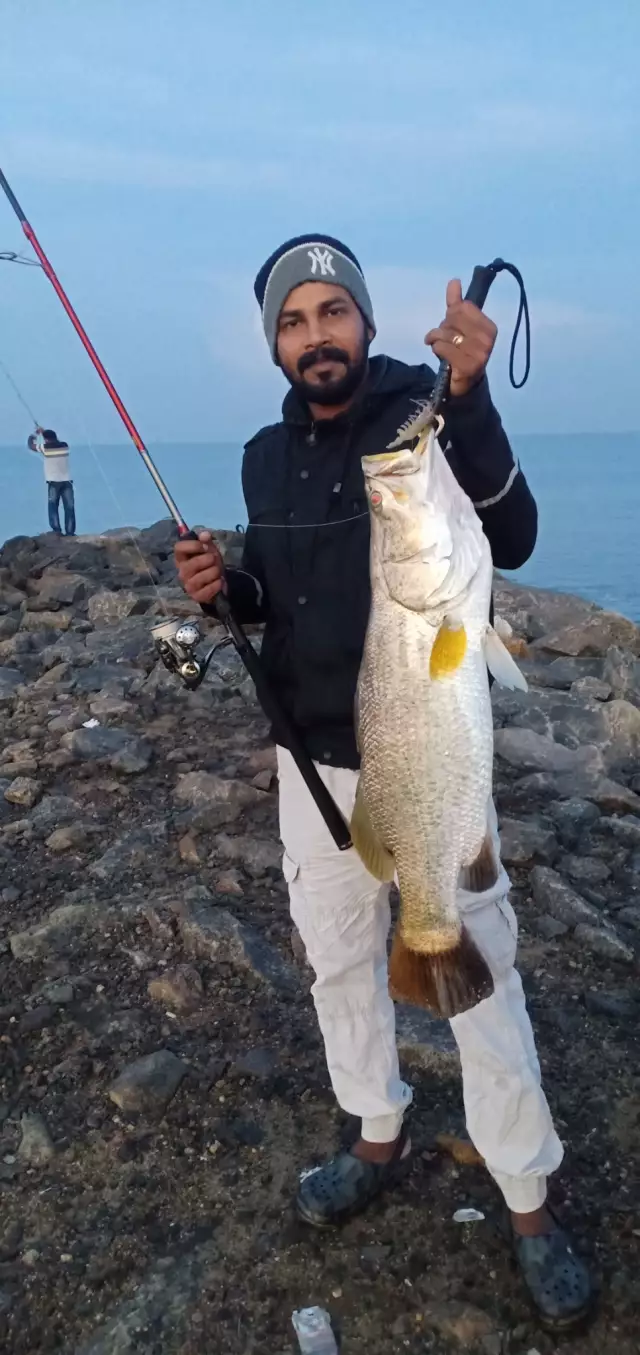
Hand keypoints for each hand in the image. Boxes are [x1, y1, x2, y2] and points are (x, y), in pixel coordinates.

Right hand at [174, 530, 226, 604]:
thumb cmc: (210, 563)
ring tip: (218, 571)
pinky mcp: (196, 596)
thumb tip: (205, 534)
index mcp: (182, 558)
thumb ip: (206, 541)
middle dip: (207, 560)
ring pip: (199, 579)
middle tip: (214, 560)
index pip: (178, 548)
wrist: (218, 581)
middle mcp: (182, 572)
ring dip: (213, 572)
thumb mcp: (209, 550)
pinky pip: (207, 590)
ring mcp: (188, 586)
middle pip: (190, 565)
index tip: (205, 546)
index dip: (193, 545)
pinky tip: (219, 581)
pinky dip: (216, 585)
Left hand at [425, 279, 497, 397]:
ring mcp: (479, 354)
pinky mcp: (467, 366)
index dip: (452, 314)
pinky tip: (440, 356)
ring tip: (439, 346)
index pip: (463, 307)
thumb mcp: (459, 327)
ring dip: (436, 339)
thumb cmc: (462, 352)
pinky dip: (436, 349)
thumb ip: (456, 304)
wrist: (464, 384)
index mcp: (489, 327)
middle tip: (445, 338)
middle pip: (453, 318)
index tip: (451, 325)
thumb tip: (454, 281)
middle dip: (443, 327)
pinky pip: (442, 347)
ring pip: (446, 333)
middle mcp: (487, 339)